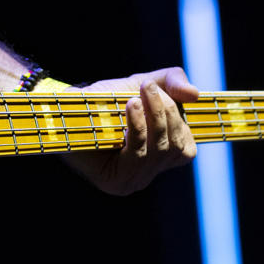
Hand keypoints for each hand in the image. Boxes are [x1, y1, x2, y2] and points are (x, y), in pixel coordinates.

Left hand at [62, 68, 198, 195]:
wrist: (67, 106)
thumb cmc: (105, 97)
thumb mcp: (143, 83)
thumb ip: (172, 82)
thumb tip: (195, 94)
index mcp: (158, 156)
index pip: (186, 148)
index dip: (181, 121)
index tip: (170, 92)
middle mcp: (148, 173)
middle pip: (175, 148)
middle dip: (165, 112)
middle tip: (148, 87)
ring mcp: (133, 180)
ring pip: (159, 151)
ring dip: (152, 117)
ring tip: (136, 95)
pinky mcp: (115, 181)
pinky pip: (138, 154)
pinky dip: (138, 127)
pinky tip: (130, 107)